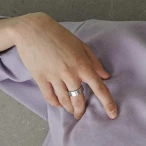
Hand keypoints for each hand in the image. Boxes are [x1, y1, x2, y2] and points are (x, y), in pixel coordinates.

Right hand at [0, 14, 117, 119]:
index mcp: (83, 65)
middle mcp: (70, 73)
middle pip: (79, 99)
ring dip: (69, 108)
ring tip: (71, 110)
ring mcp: (54, 77)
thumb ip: (94, 62)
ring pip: (64, 100)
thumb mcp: (81, 46)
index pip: (99, 88)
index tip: (113, 114)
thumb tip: (105, 77)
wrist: (33, 30)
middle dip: (81, 110)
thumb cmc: (60, 36)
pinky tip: (59, 103)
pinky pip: (50, 97)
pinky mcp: (40, 78)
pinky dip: (55, 103)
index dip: (108, 103)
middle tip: (81, 114)